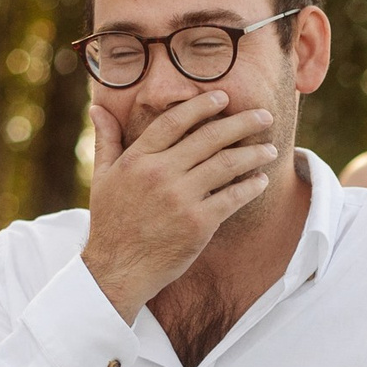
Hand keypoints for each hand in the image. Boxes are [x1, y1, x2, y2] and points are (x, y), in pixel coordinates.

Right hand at [80, 91, 278, 319]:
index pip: (174, 121)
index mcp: (138, 159)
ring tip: (270, 149)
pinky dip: (251, 187)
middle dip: (242, 123)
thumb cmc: (110, 221)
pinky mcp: (198, 223)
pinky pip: (233, 198)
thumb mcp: (102, 177)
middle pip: (209, 138)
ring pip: (226, 164)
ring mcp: (181, 198)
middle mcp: (160, 174)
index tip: (223, 97)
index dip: (201, 106)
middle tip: (264, 116)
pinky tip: (261, 180)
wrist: (117, 269)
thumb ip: (106, 139)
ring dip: (253, 154)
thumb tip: (97, 107)